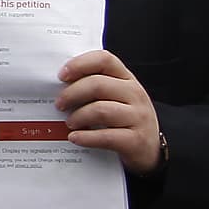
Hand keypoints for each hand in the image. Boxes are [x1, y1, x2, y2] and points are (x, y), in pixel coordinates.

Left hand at [58, 50, 164, 173]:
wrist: (150, 149)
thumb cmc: (123, 119)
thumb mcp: (115, 97)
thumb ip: (94, 87)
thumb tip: (58, 86)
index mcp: (126, 78)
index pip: (104, 60)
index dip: (80, 64)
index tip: (61, 75)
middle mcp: (135, 94)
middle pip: (97, 85)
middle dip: (72, 94)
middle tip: (59, 104)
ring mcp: (138, 117)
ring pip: (100, 110)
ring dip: (78, 116)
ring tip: (69, 123)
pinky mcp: (137, 140)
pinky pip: (106, 136)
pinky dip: (86, 137)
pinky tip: (75, 138)